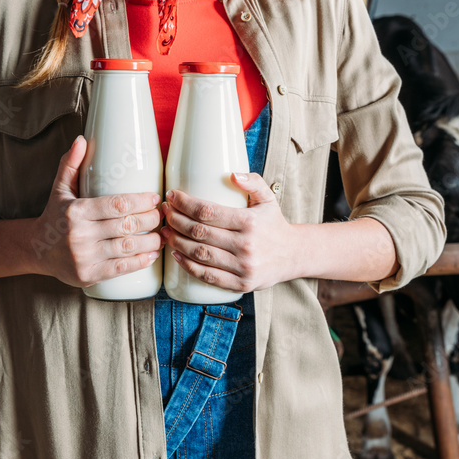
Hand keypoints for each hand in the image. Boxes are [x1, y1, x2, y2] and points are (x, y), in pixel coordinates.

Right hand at [33, 136, 163, 286]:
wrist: (37, 250)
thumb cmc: (55, 216)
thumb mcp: (59, 189)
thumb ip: (69, 164)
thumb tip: (81, 139)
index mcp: (76, 211)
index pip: (117, 204)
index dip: (141, 201)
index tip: (155, 199)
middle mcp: (79, 234)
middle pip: (126, 225)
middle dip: (150, 220)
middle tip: (161, 216)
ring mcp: (84, 257)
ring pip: (127, 248)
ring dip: (151, 242)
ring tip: (162, 235)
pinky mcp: (88, 275)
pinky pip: (121, 268)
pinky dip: (140, 262)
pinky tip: (151, 255)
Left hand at [160, 172, 299, 292]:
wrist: (293, 255)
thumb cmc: (274, 224)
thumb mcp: (268, 198)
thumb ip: (253, 182)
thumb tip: (232, 174)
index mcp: (250, 222)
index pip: (207, 212)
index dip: (185, 204)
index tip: (172, 197)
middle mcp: (246, 245)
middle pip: (199, 233)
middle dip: (176, 221)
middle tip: (165, 213)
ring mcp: (242, 267)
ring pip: (200, 254)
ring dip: (177, 243)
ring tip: (165, 232)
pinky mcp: (240, 284)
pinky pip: (207, 276)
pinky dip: (188, 266)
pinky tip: (176, 255)